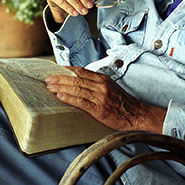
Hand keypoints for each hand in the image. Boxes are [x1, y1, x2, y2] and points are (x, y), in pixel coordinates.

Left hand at [45, 67, 165, 132]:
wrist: (137, 114)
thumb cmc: (124, 103)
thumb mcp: (111, 87)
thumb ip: (97, 84)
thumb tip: (80, 83)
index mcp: (103, 79)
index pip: (81, 71)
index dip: (67, 70)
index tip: (56, 70)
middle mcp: (101, 85)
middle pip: (76, 79)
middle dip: (60, 78)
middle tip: (47, 79)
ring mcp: (100, 96)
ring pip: (76, 88)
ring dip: (61, 87)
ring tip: (50, 87)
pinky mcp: (99, 108)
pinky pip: (81, 101)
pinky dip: (69, 98)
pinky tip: (60, 97)